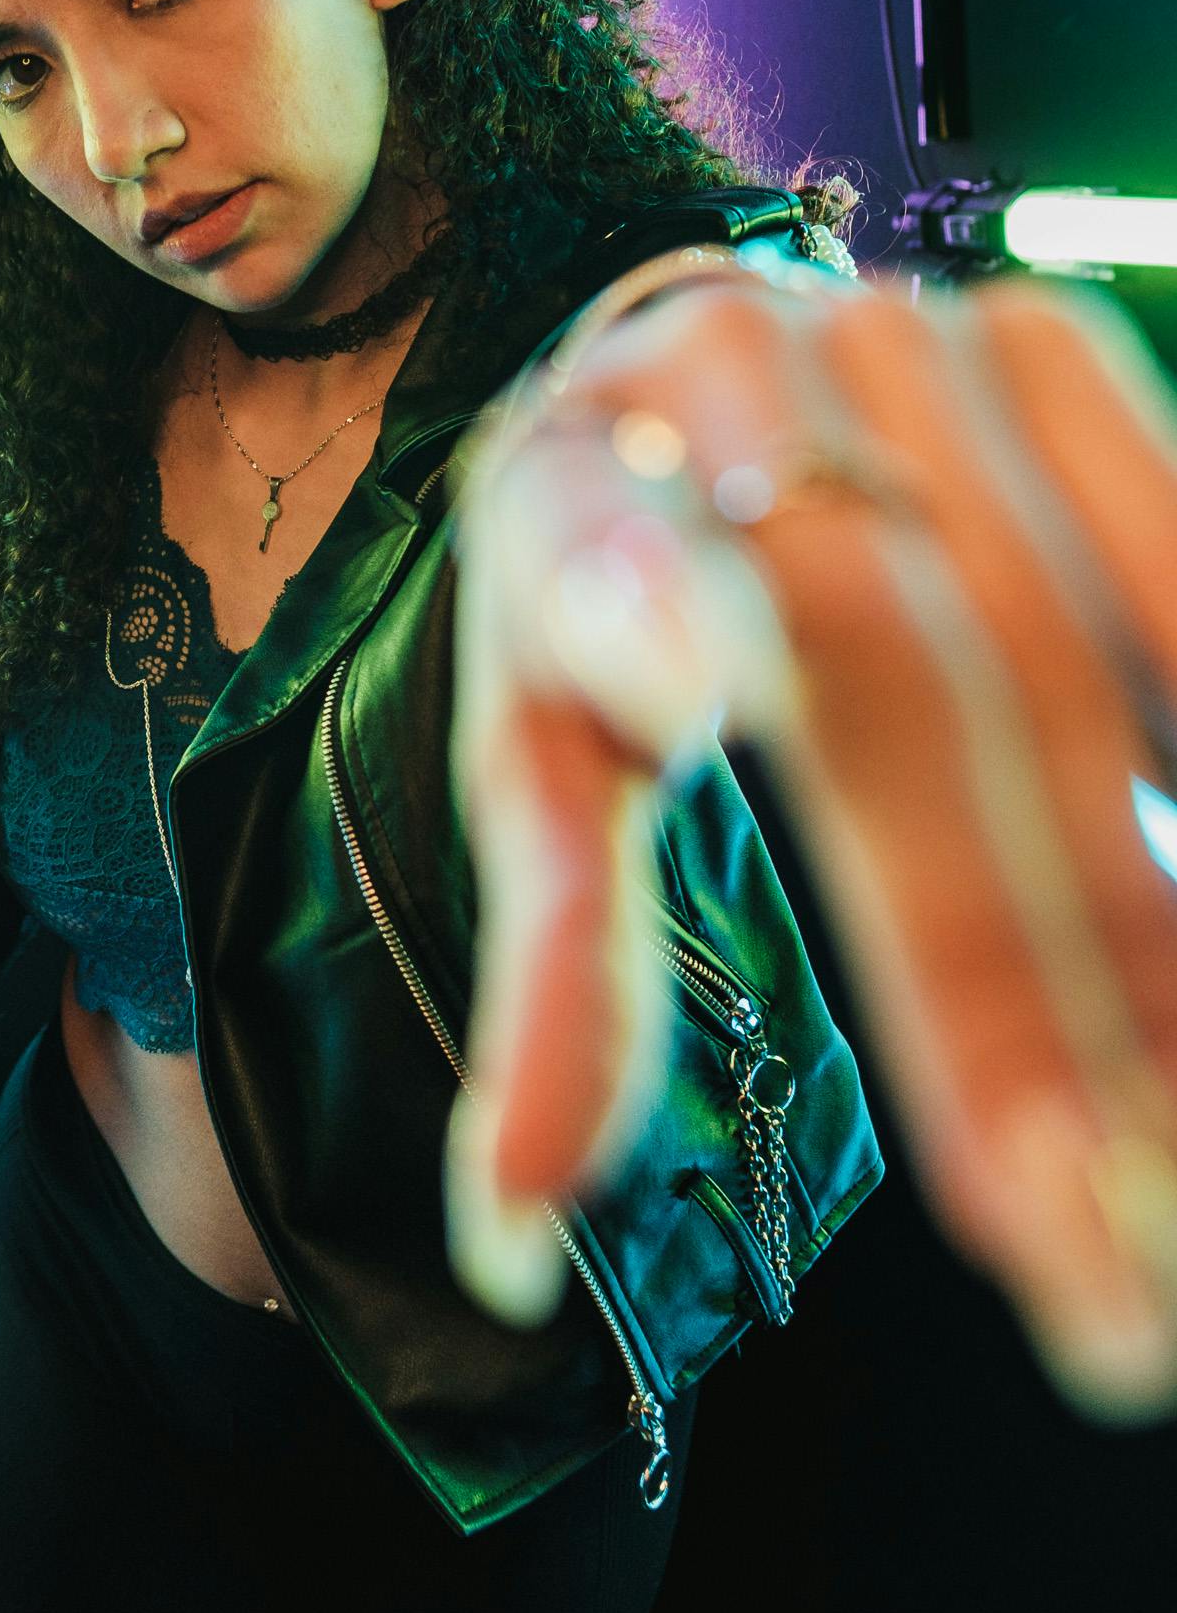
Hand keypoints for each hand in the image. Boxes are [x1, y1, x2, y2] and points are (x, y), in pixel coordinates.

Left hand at [445, 250, 1176, 1423]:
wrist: (691, 373)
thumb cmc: (599, 623)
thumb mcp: (541, 779)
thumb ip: (554, 981)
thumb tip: (502, 1248)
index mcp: (554, 493)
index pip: (598, 575)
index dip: (647, 618)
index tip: (690, 702)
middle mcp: (726, 387)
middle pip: (894, 700)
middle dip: (1007, 1000)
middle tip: (1093, 1271)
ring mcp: (907, 347)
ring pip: (1072, 658)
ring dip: (1157, 932)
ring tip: (1176, 1184)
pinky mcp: (1055, 341)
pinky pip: (1168, 565)